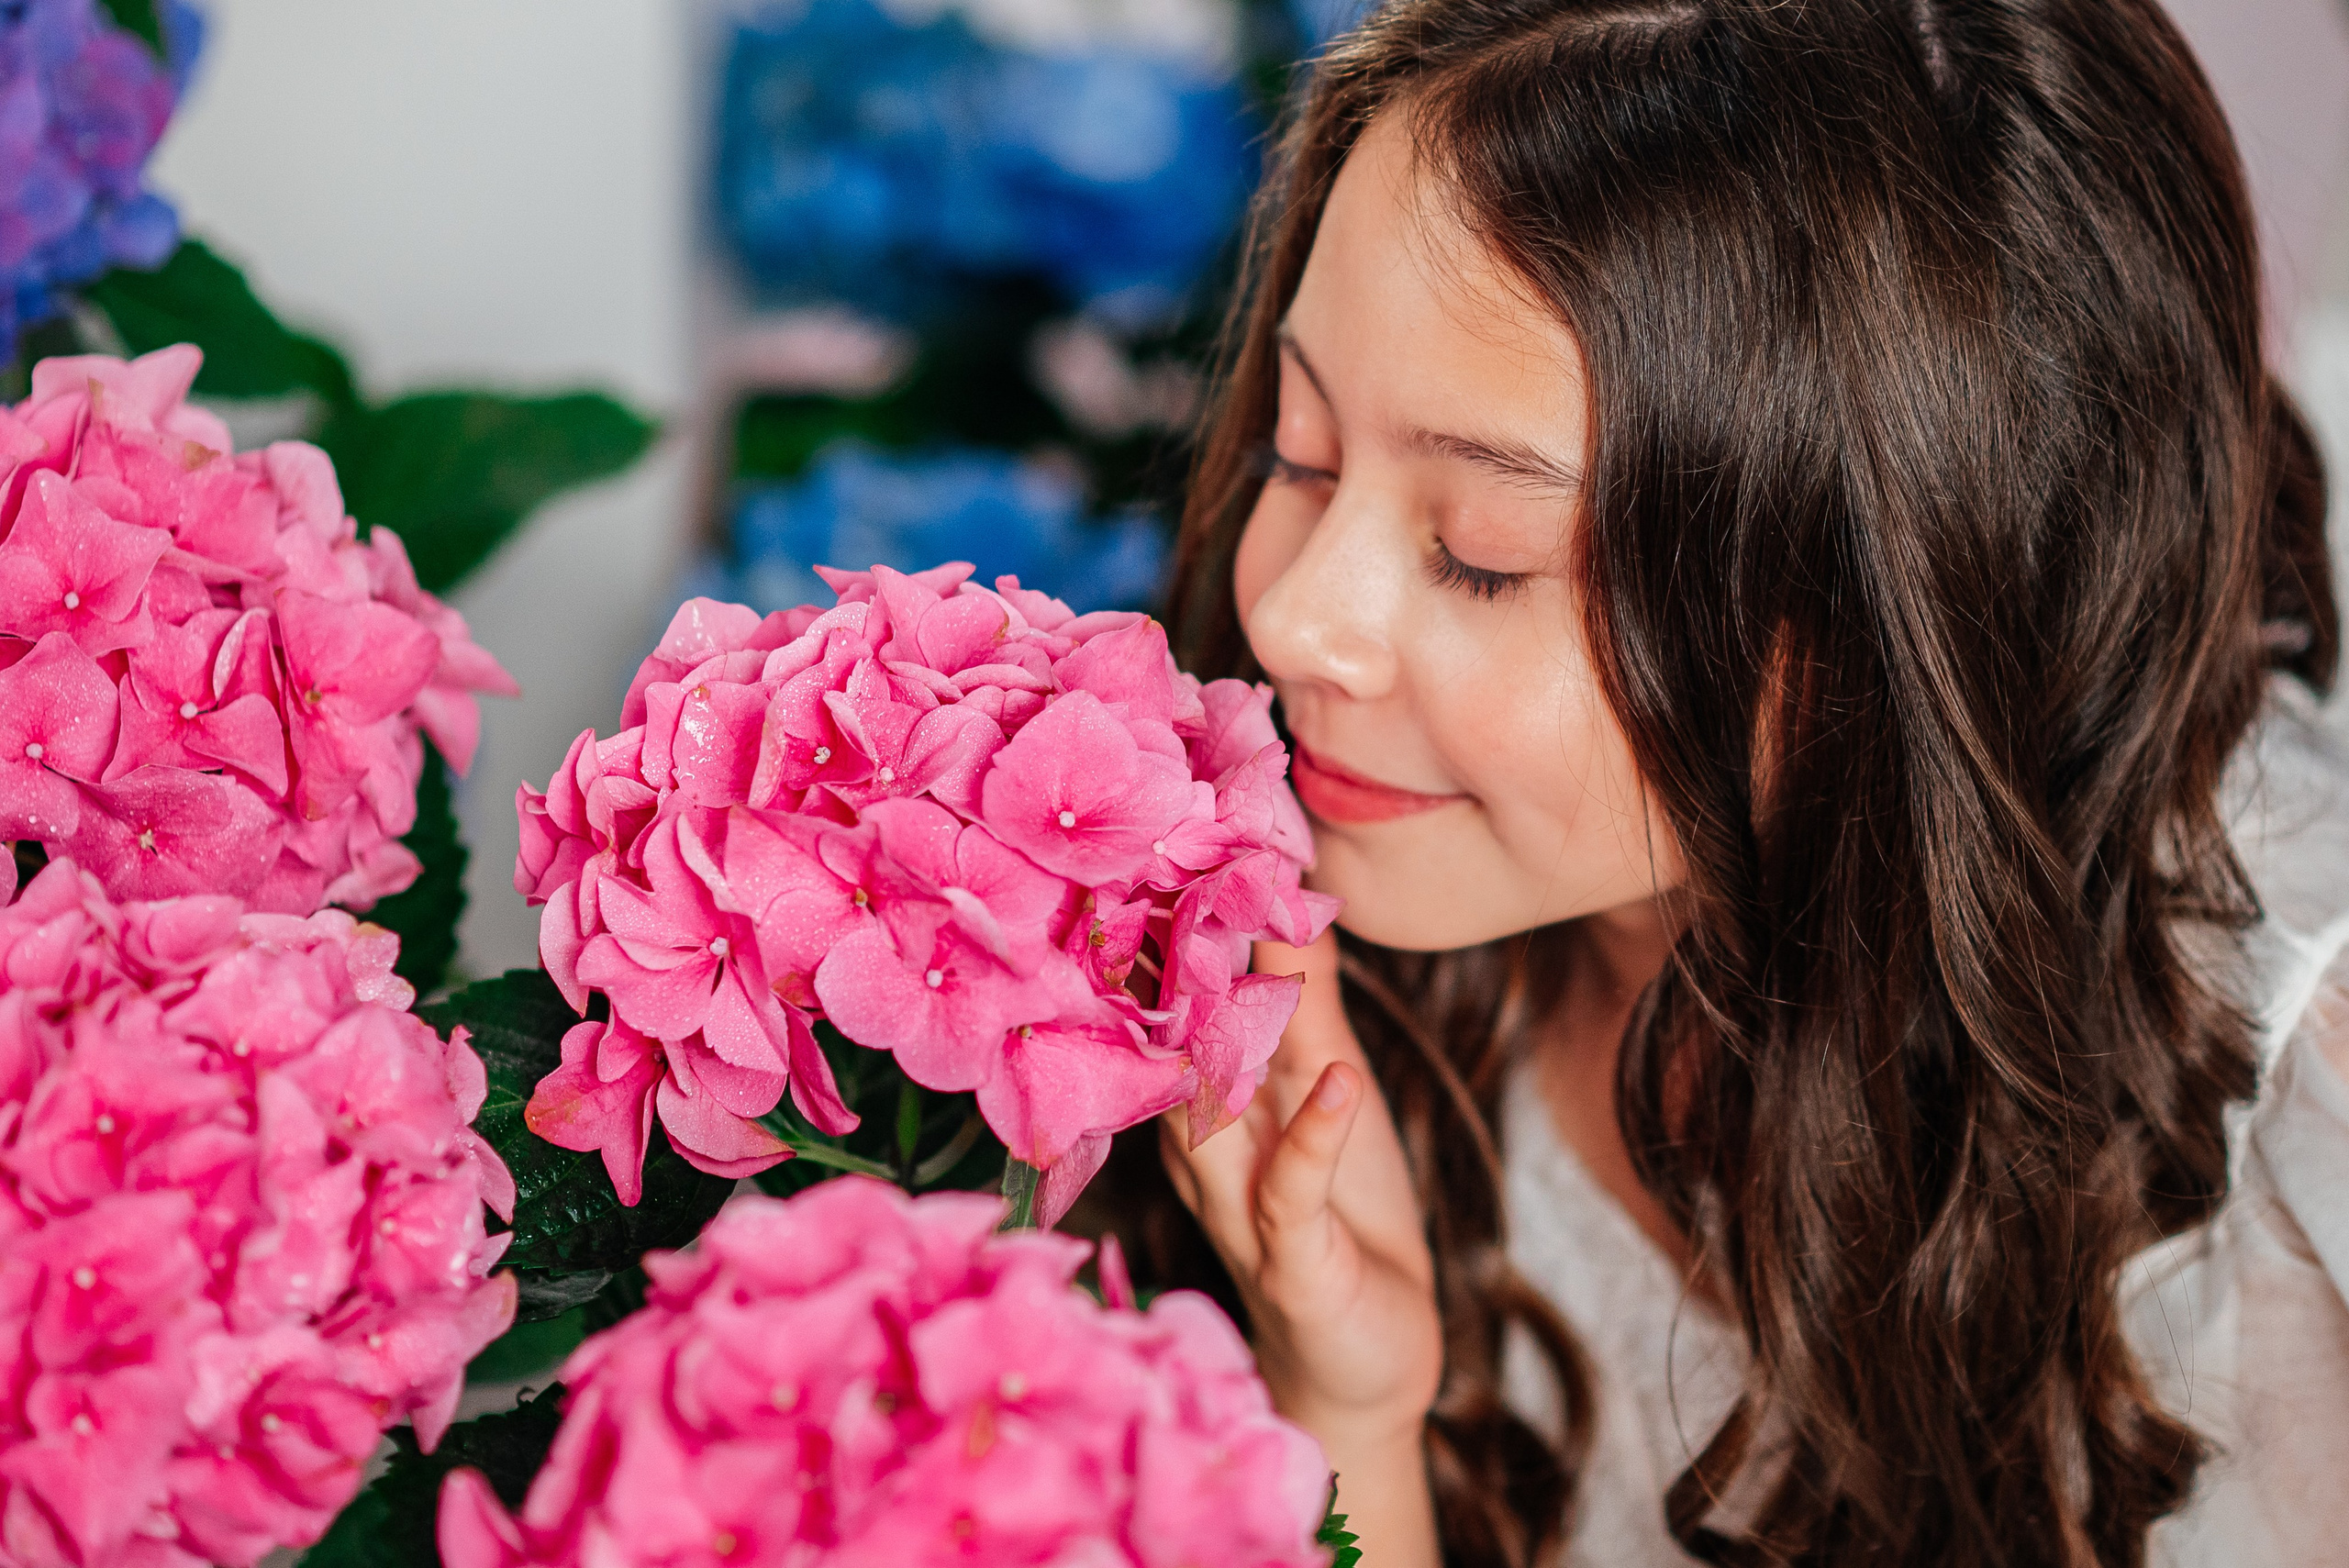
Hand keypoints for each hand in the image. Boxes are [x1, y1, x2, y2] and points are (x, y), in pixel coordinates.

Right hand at [1160, 930, 1442, 1563]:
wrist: (1366, 1361)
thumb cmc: (1341, 1215)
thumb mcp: (1331, 1084)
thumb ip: (1308, 996)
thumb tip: (1296, 894)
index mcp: (1206, 1098)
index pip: (1173, 1001)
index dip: (1169, 923)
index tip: (1177, 833)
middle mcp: (1205, 1148)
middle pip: (1171, 1046)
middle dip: (1168, 966)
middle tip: (1172, 872)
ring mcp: (1240, 1206)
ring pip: (1214, 1117)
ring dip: (1226, 1043)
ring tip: (1242, 961)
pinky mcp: (1292, 1261)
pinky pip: (1293, 1193)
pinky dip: (1313, 1136)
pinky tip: (1336, 1080)